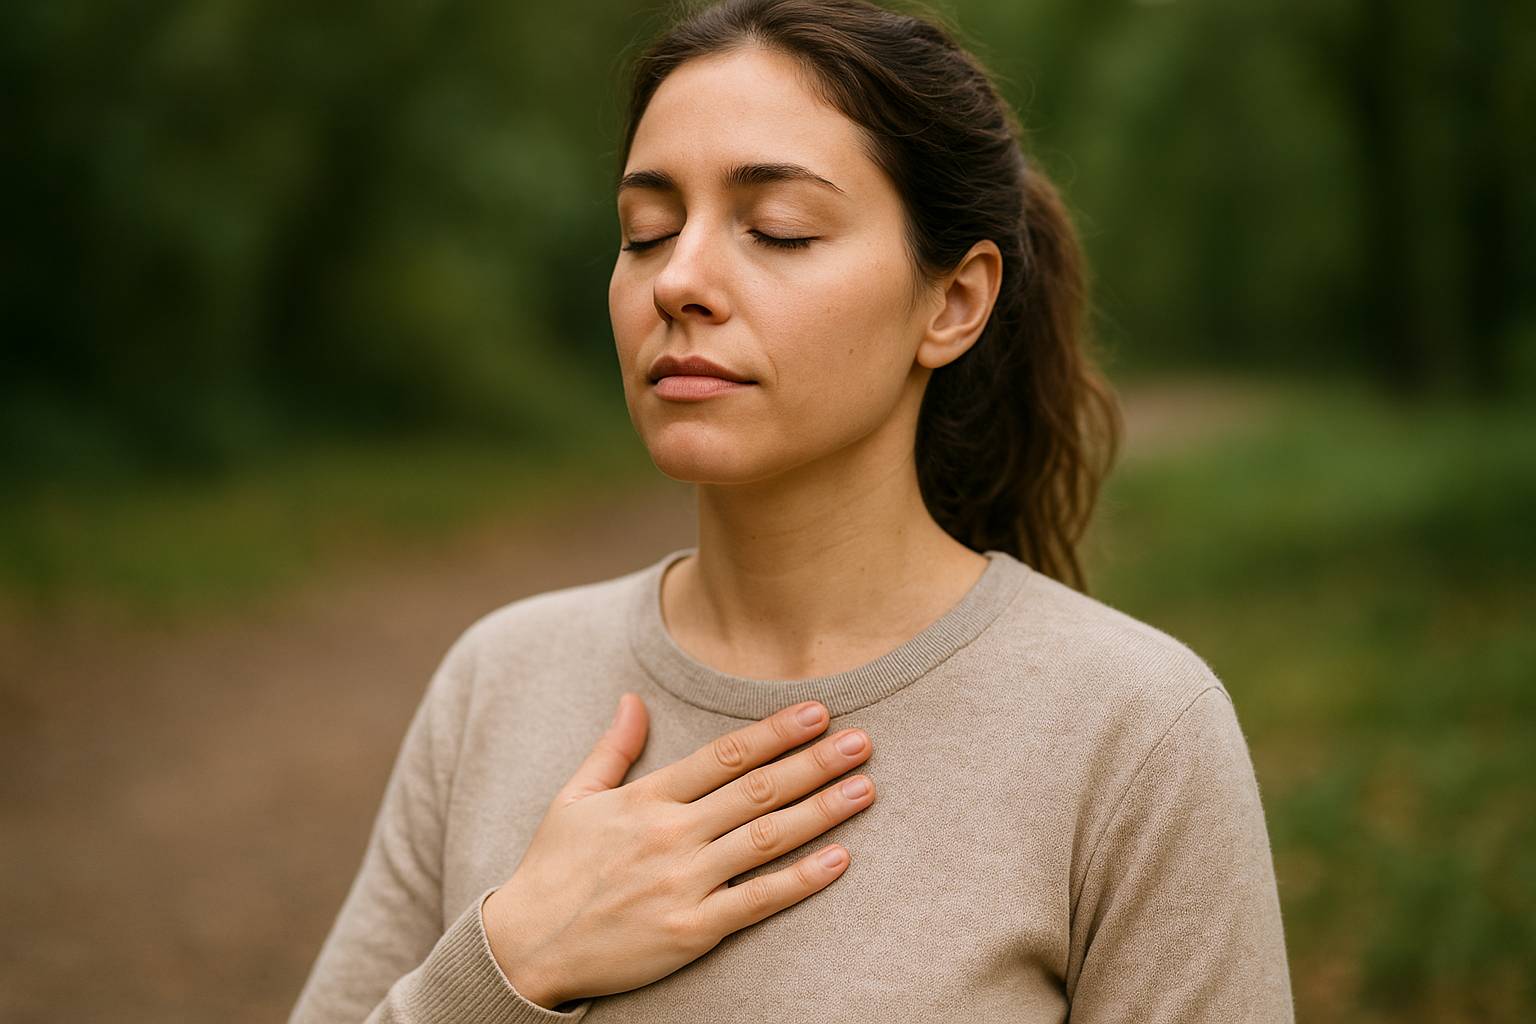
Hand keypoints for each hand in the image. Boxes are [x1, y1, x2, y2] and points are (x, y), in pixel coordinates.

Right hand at [482, 692, 874, 1007]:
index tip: (817, 710)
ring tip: (865, 788)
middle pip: (756, 790)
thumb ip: (611, 749)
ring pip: (766, 838)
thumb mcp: (574, 799)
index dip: (775, 731)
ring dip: (821, 810)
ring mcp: (682, 883)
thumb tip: (631, 699)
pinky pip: (756, 901)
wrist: (526, 948)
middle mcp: (669, 834)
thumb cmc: (552, 870)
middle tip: (862, 740)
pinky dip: (800, 880)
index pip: (724, 755)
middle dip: (814, 762)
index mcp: (646, 799)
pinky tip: (839, 859)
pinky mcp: (690, 930)